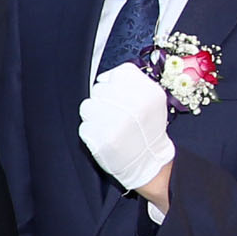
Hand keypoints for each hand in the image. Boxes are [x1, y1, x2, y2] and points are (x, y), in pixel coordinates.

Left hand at [78, 63, 174, 194]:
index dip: (113, 85)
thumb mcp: (152, 99)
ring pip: (87, 106)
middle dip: (103, 101)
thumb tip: (104, 78)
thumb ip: (133, 83)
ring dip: (94, 115)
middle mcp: (133, 105)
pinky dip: (91, 132)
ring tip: (108, 125)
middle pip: (99, 89)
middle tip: (114, 115)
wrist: (148, 161)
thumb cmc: (147, 128)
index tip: (118, 97)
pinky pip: (84, 126)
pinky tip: (105, 137)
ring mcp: (116, 122)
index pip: (117, 74)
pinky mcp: (102, 139)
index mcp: (148, 92)